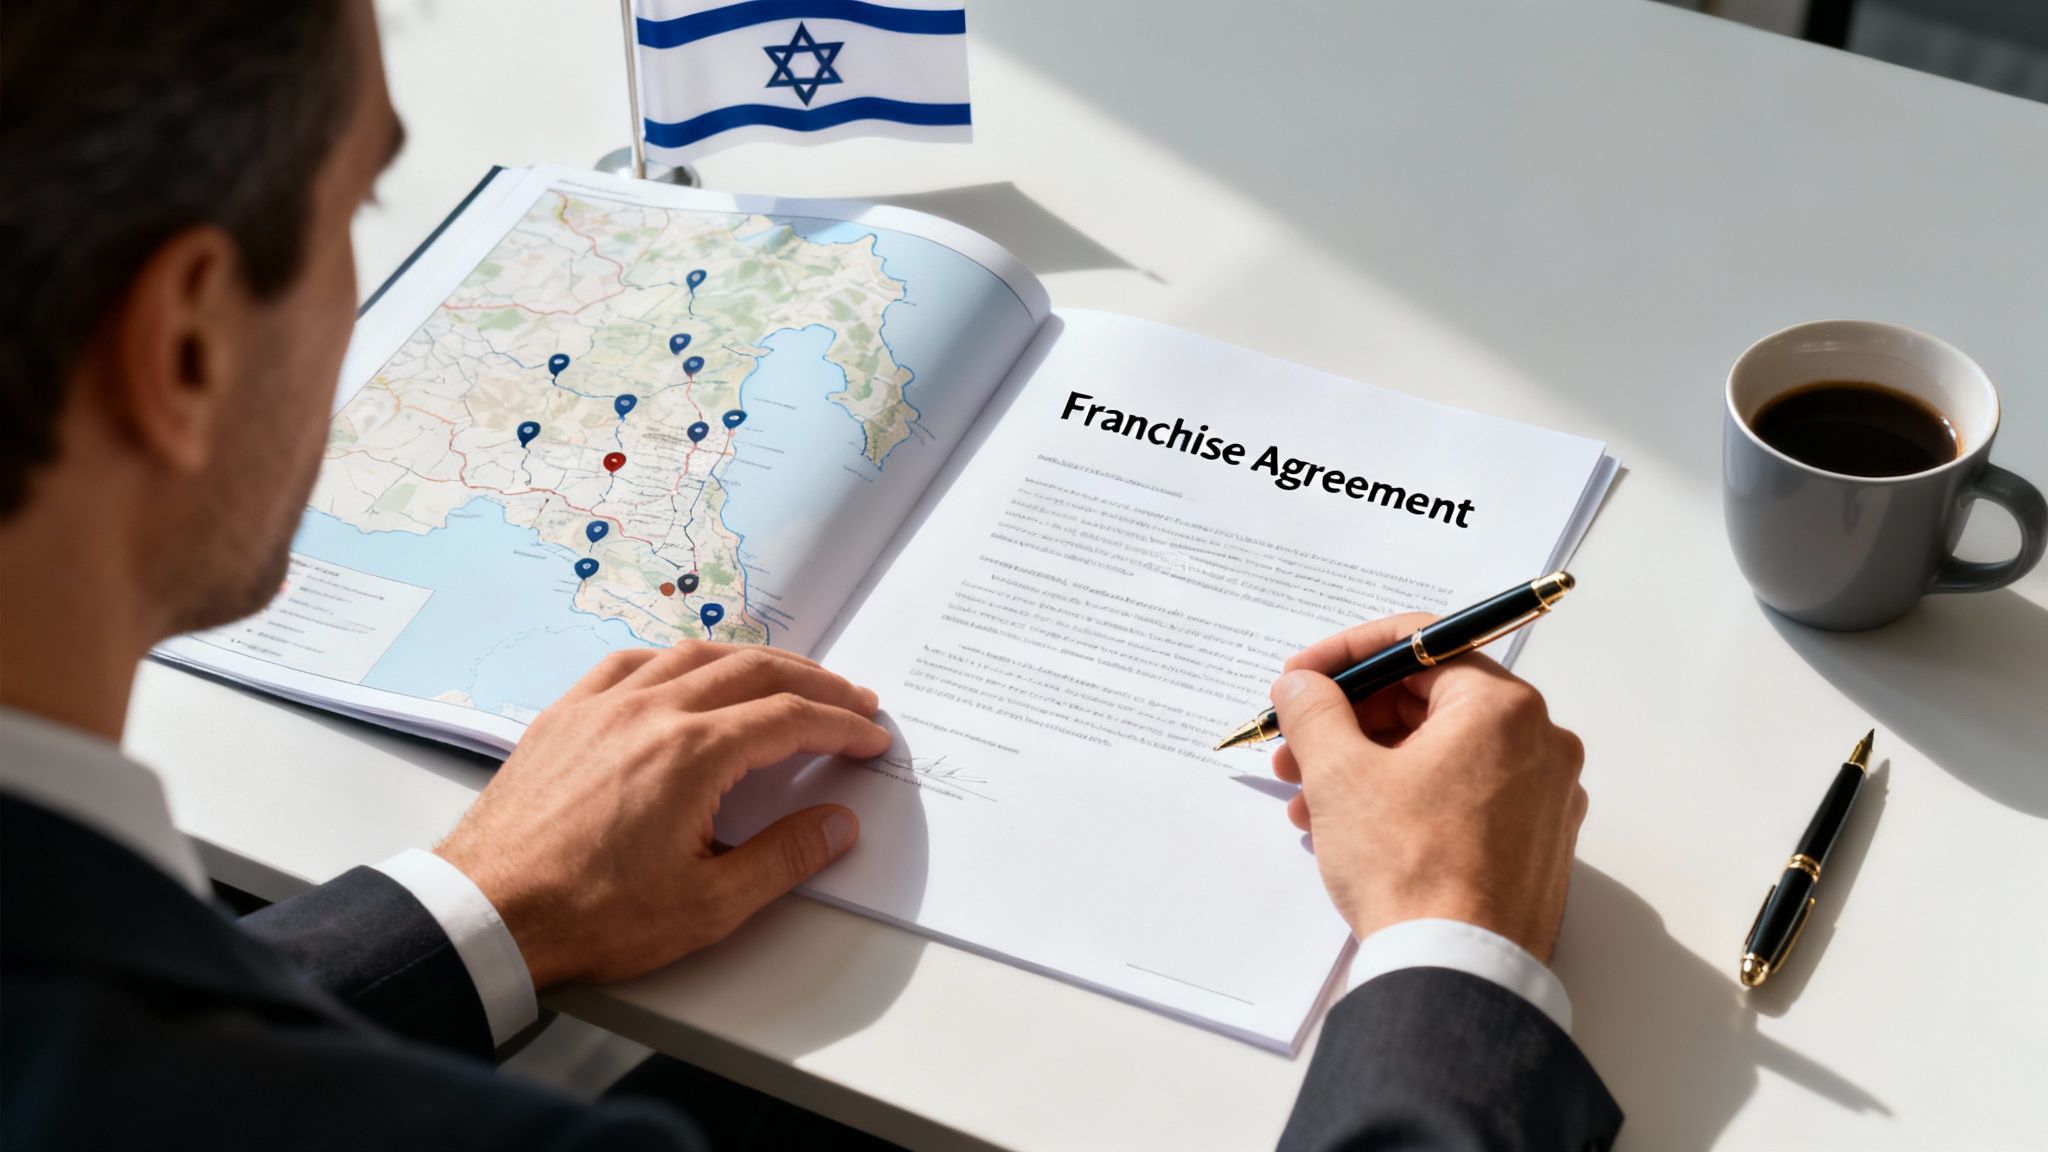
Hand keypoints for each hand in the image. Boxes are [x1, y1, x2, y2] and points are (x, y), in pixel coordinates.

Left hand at [435, 643, 890, 987]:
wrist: (488, 912)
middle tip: (851, 701)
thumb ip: (783, 858)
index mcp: (691, 753)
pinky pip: (632, 661)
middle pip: (753, 671)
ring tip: (787, 677)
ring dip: (753, 660)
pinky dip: (678, 659)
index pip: (789, 718)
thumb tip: (838, 825)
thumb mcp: (707, 905)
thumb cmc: (591, 915)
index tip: (870, 737)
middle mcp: (650, 711)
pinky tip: (688, 672)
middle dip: (814, 683)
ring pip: (694, 654)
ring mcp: (602, 705)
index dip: (841, 725)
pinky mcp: (566, 714)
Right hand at [1270, 613, 1587, 961]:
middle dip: (1349, 722)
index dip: (1346, 656)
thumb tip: (1303, 685)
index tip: (1301, 678)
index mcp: (1503, 708)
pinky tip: (1350, 829)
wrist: (1458, 973)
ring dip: (1366, 766)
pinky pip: (1461, 798)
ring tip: (1308, 802)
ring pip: (1439, 755)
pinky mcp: (1534, 846)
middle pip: (1428, 703)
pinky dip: (1405, 800)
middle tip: (1294, 747)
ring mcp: (1544, 798)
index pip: (1420, 644)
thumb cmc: (1409, 869)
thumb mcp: (1341, 774)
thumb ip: (1316, 711)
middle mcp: (1540, 744)